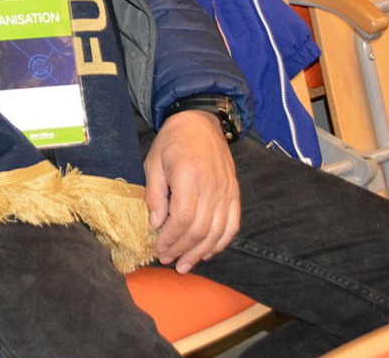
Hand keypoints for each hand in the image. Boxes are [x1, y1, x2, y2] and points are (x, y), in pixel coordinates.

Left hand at [144, 109, 239, 273]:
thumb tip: (156, 224)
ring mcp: (227, 192)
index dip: (172, 238)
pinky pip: (232, 225)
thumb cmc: (172, 141)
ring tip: (185, 265)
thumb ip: (155, 194)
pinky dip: (221, 243)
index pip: (183, 218)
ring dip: (200, 252)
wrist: (201, 123)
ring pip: (217, 232)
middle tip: (168, 261)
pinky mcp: (235, 194)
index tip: (159, 249)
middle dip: (183, 250)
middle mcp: (212, 187)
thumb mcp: (153, 162)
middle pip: (201, 229)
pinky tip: (207, 253)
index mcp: (189, 177)